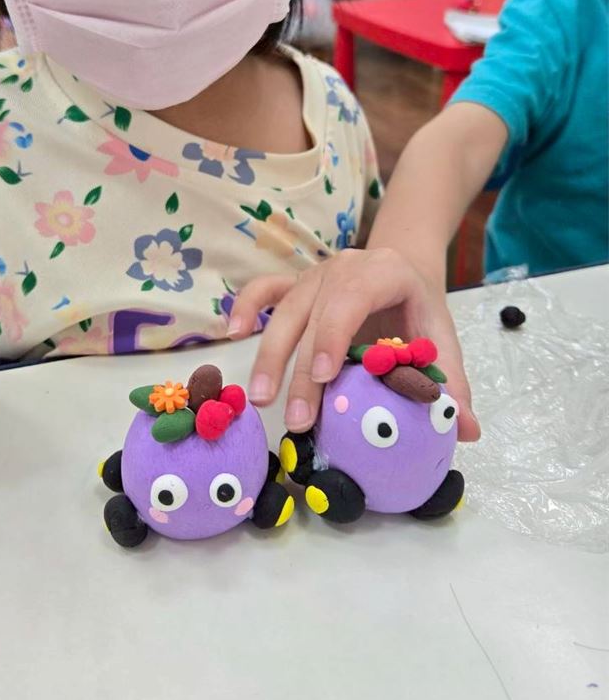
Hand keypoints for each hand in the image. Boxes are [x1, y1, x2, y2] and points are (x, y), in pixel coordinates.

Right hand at [229, 247, 479, 440]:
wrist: (402, 269)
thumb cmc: (418, 309)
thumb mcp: (441, 338)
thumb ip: (453, 384)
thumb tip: (467, 432)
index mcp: (383, 272)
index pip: (352, 299)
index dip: (334, 335)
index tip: (323, 377)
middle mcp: (342, 266)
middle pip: (313, 314)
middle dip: (299, 369)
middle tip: (295, 417)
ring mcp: (313, 273)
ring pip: (283, 310)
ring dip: (270, 355)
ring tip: (261, 399)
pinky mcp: (294, 283)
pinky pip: (264, 289)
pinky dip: (245, 306)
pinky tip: (232, 333)